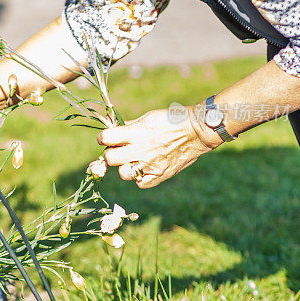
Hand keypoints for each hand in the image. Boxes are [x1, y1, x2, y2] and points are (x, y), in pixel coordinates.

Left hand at [97, 107, 220, 188]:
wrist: (197, 131)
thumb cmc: (171, 120)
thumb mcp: (148, 117)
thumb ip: (129, 125)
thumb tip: (112, 128)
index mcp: (137, 132)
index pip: (106, 138)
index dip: (103, 138)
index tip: (106, 138)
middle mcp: (141, 150)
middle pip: (111, 159)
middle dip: (111, 154)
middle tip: (118, 151)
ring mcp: (151, 165)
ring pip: (123, 174)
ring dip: (125, 166)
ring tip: (134, 160)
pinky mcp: (160, 175)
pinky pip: (140, 183)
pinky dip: (140, 177)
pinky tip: (145, 168)